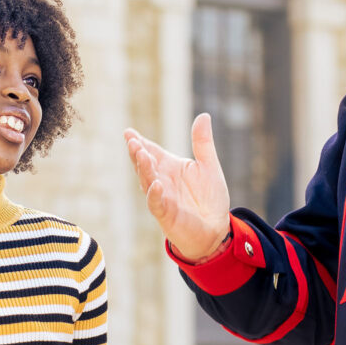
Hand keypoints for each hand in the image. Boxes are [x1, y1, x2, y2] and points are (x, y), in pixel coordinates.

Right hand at [124, 116, 232, 261]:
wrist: (216, 229)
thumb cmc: (209, 199)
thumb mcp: (209, 166)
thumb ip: (203, 143)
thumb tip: (204, 115)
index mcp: (169, 167)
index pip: (151, 152)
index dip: (139, 142)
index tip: (128, 132)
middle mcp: (161, 181)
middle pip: (144, 165)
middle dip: (137, 153)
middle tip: (132, 141)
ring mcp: (162, 198)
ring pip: (147, 182)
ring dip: (144, 169)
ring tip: (141, 155)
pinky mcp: (167, 215)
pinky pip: (157, 204)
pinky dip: (155, 195)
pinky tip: (156, 185)